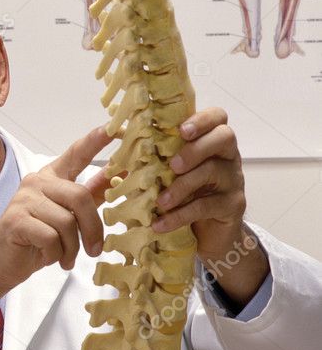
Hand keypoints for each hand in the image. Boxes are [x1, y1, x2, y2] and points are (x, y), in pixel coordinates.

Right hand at [0, 126, 112, 311]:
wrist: (1, 263)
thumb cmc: (36, 239)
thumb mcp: (68, 216)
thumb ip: (90, 194)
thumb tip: (119, 174)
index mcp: (51, 178)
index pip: (76, 154)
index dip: (96, 141)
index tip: (117, 129)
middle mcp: (37, 182)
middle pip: (79, 196)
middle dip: (92, 229)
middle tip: (95, 251)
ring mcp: (23, 199)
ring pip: (66, 222)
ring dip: (71, 248)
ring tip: (65, 258)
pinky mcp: (15, 219)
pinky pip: (51, 237)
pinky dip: (56, 254)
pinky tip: (49, 257)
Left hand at [152, 107, 268, 301]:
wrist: (208, 232)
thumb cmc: (183, 194)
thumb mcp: (166, 171)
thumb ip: (151, 154)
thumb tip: (115, 133)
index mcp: (210, 140)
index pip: (217, 117)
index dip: (202, 119)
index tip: (181, 130)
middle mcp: (227, 155)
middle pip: (225, 137)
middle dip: (195, 148)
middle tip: (173, 164)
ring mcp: (233, 180)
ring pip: (213, 171)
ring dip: (182, 186)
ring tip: (160, 201)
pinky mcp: (233, 205)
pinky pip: (207, 206)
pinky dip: (180, 215)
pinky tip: (160, 223)